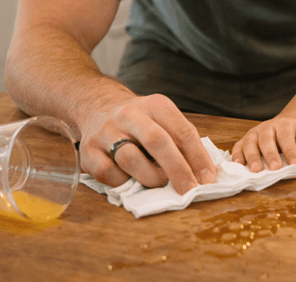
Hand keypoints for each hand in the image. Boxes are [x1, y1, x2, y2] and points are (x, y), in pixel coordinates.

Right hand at [78, 94, 216, 193]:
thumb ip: (183, 143)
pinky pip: (107, 172)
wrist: (98, 107)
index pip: (182, 131)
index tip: (208, 179)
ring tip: (159, 184)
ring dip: (150, 177)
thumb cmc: (141, 122)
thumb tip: (204, 175)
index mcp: (156, 105)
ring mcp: (106, 131)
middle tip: (189, 190)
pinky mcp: (88, 149)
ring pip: (130, 158)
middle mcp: (130, 114)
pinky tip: (130, 181)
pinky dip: (122, 182)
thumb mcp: (164, 121)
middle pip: (157, 141)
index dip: (198, 157)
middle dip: (177, 169)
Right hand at [231, 117, 295, 172]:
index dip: (290, 150)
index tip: (294, 164)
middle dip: (270, 155)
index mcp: (284, 124)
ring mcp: (254, 133)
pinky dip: (237, 155)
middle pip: (266, 140)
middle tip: (274, 168)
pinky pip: (238, 146)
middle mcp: (267, 127)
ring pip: (250, 142)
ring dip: (252, 156)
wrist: (285, 124)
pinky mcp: (245, 140)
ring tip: (255, 170)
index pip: (286, 137)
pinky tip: (239, 165)